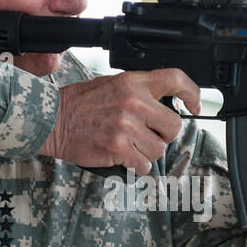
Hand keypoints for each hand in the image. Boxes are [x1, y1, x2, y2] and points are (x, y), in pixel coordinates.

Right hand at [37, 69, 201, 173]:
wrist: (51, 120)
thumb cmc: (79, 105)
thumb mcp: (111, 85)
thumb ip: (138, 93)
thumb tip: (162, 108)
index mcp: (133, 83)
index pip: (175, 79)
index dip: (192, 93)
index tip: (195, 104)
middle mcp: (133, 102)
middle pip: (173, 126)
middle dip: (163, 135)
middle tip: (145, 135)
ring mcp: (126, 125)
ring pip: (159, 149)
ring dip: (146, 153)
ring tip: (127, 146)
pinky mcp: (118, 147)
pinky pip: (144, 165)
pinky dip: (136, 166)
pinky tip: (122, 157)